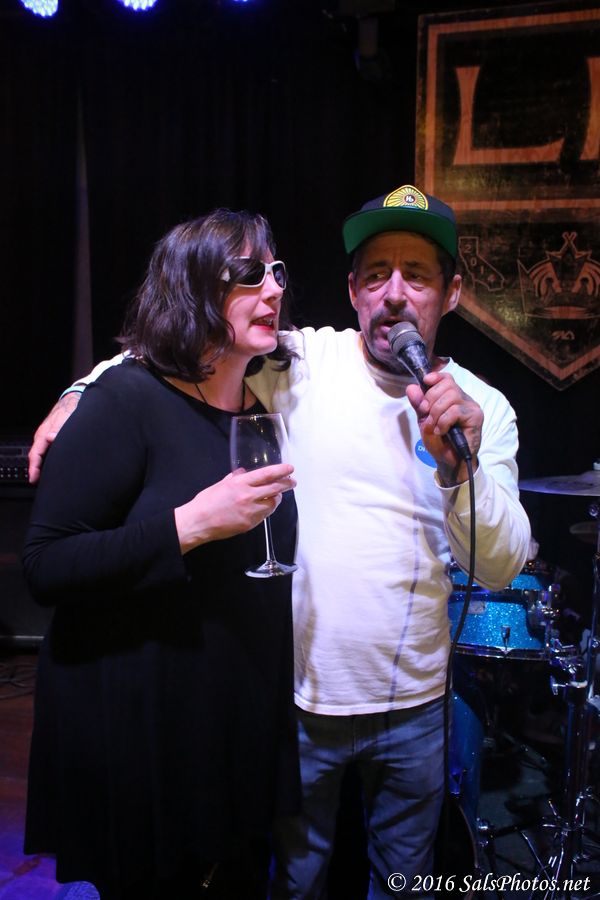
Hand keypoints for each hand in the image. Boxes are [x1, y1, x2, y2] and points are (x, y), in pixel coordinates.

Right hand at [28, 392, 81, 483]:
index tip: (34, 478)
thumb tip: (50, 438)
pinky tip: (51, 464)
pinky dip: (45, 458)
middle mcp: (43, 436)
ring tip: (43, 476)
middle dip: (36, 469)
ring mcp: (46, 436)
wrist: (73, 400)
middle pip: (36, 456)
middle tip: (37, 481)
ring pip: (41, 453)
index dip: (34, 467)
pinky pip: (45, 450)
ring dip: (41, 464)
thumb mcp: (66, 419)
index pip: (36, 454)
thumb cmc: (69, 409)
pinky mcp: (51, 436)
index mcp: (43, 434)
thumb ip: (59, 429)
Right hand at [175, 463, 295, 552]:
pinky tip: (266, 507)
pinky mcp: (250, 524)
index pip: (266, 474)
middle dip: (286, 484)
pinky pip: (264, 515)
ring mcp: (251, 511)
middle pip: (275, 488)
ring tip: (278, 495)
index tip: (290, 469)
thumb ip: (235, 478)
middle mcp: (248, 496)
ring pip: (273, 503)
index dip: (281, 471)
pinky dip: (267, 509)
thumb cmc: (206, 502)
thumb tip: (244, 473)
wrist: (199, 522)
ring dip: (277, 498)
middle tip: (292, 482)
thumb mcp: (221, 484)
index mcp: (240, 483)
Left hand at [406, 371, 481, 483]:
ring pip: (451, 396)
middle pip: (447, 384)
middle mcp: (464, 399)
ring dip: (437, 412)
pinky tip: (442, 431)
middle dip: (431, 399)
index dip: (435, 377)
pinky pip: (455, 410)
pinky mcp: (476, 416)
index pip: (446, 378)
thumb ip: (419, 405)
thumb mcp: (424, 421)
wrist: (450, 462)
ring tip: (435, 426)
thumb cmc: (440, 442)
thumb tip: (411, 387)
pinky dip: (443, 421)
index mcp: (452, 397)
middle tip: (427, 416)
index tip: (425, 382)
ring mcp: (471, 407)